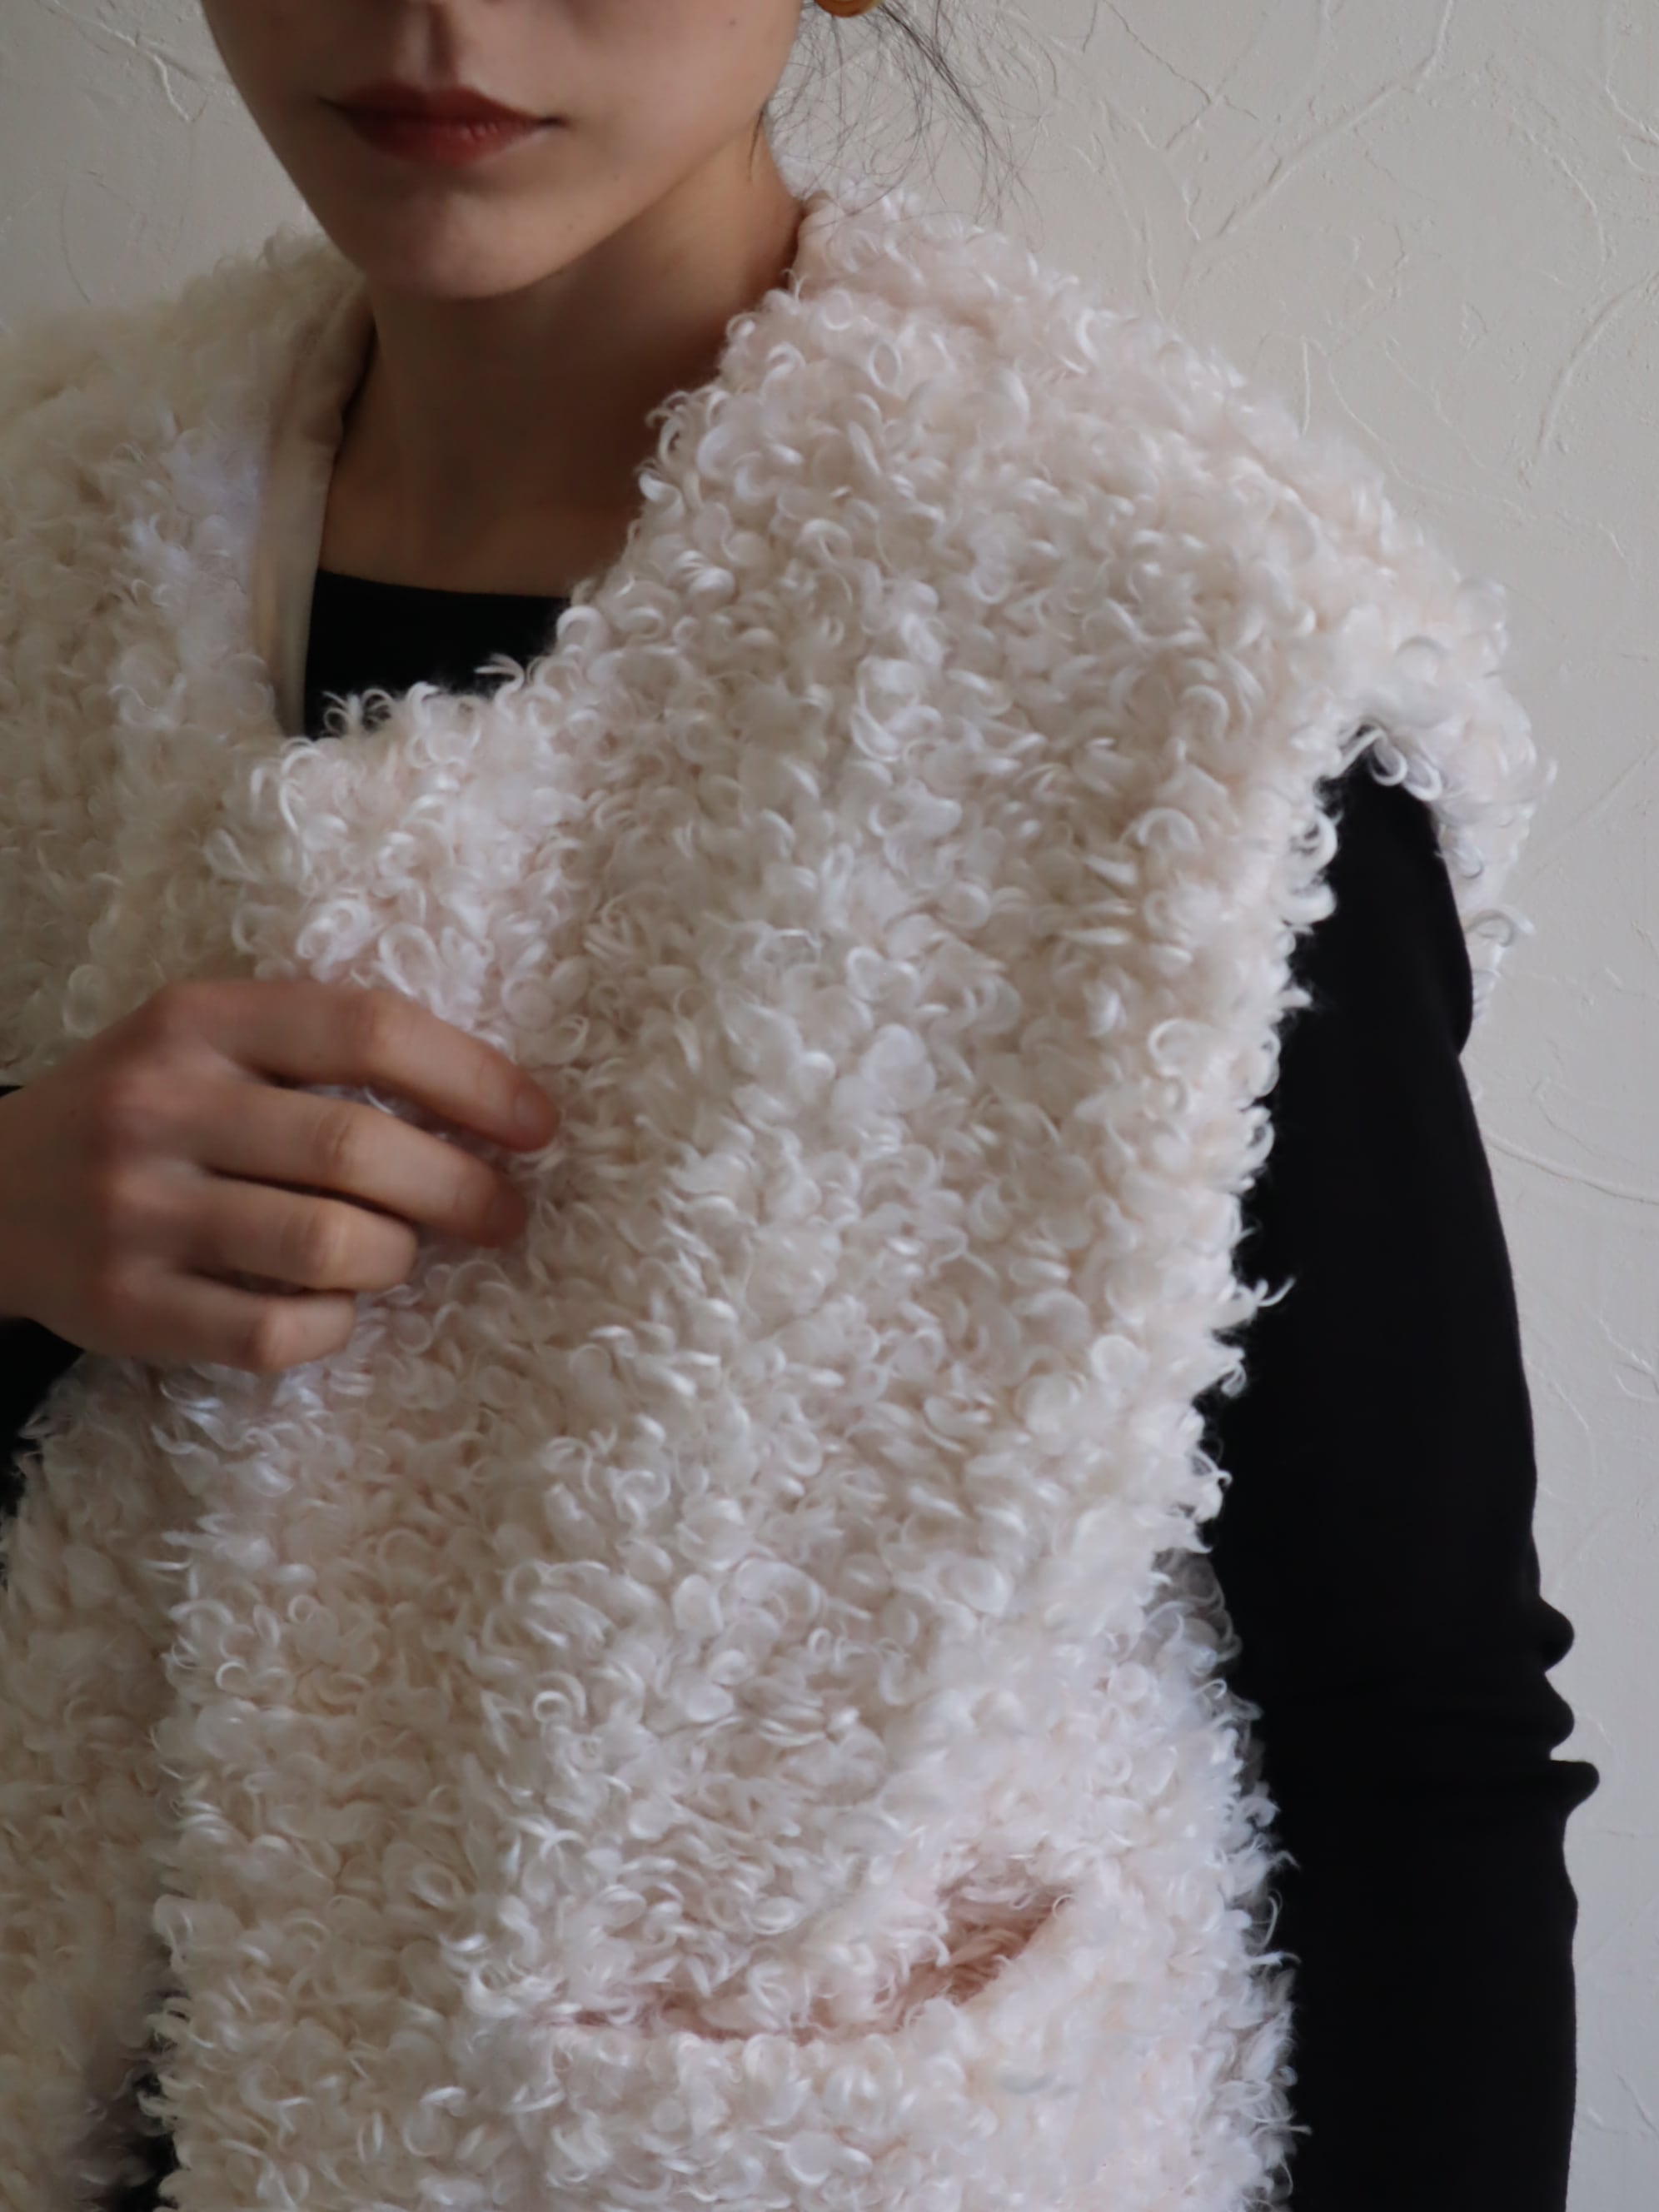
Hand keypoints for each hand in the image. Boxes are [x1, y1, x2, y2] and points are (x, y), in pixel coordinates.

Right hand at [0, 979, 558, 1373]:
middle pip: (359, 1149)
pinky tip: (333, 1308)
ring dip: (397, 1258)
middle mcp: (161, 1106)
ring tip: (401, 1255)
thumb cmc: (151, 1114)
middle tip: (504, 1214)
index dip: (474, 1079)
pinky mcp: (126, 1307)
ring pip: (330, 1247)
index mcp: (198, 1020)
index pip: (368, 1029)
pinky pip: (275, 1334)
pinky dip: (334, 1326)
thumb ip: (324, 1054)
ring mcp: (137, 1211)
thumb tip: (492, 1112)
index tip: (538, 1127)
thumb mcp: (211, 1043)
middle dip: (462, 1188)